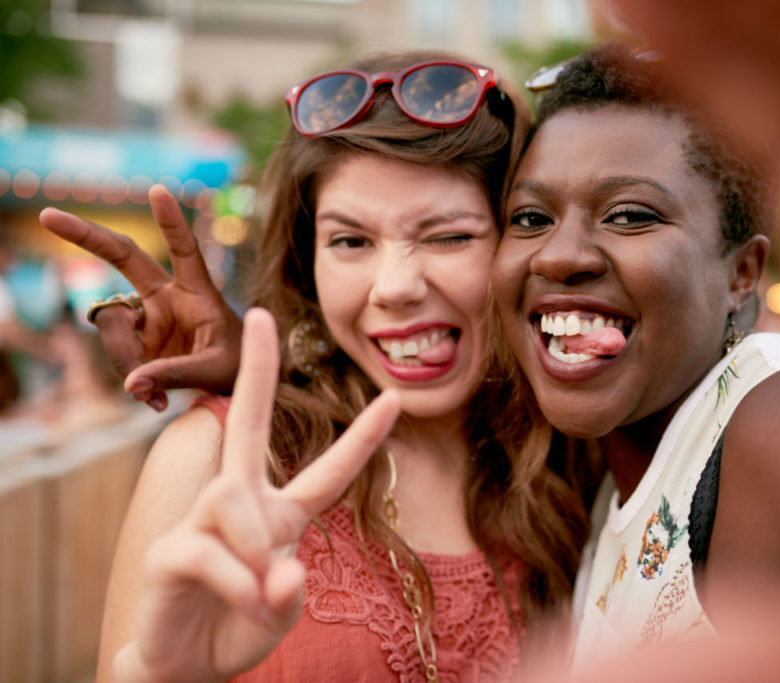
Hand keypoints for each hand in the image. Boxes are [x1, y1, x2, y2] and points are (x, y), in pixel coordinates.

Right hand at [39, 184, 242, 410]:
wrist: (233, 386)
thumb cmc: (237, 366)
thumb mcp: (217, 370)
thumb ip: (177, 373)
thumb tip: (133, 385)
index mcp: (199, 291)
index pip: (185, 251)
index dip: (171, 223)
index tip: (158, 190)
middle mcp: (167, 296)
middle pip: (123, 257)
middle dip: (87, 237)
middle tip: (48, 216)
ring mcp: (146, 317)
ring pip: (112, 324)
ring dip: (125, 358)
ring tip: (152, 392)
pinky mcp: (134, 340)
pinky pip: (116, 354)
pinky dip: (129, 378)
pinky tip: (151, 400)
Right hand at [112, 309, 400, 682]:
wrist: (183, 669)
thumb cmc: (236, 631)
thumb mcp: (279, 614)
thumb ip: (288, 594)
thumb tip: (279, 568)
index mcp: (282, 516)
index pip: (328, 472)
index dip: (363, 438)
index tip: (395, 398)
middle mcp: (241, 506)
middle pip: (248, 426)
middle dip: (257, 370)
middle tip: (260, 314)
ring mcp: (202, 522)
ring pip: (230, 498)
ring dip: (252, 548)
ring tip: (259, 597)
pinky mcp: (169, 550)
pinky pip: (209, 550)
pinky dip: (236, 583)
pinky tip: (243, 604)